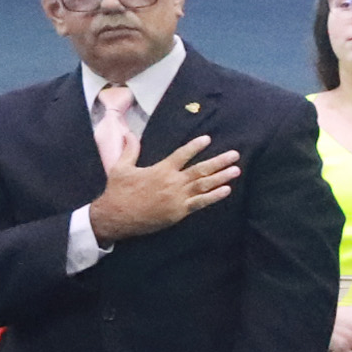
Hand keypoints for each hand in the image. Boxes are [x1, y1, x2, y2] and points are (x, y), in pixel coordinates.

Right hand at [90, 137, 236, 243]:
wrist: (115, 217)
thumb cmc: (118, 192)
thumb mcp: (121, 167)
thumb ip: (130, 150)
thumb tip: (130, 133)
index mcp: (161, 170)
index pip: (182, 154)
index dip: (195, 146)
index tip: (207, 139)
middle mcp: (172, 182)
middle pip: (200, 169)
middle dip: (219, 161)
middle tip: (235, 155)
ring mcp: (177, 198)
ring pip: (204, 185)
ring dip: (221, 177)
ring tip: (236, 170)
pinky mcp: (179, 212)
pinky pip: (200, 203)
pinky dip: (214, 196)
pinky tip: (227, 190)